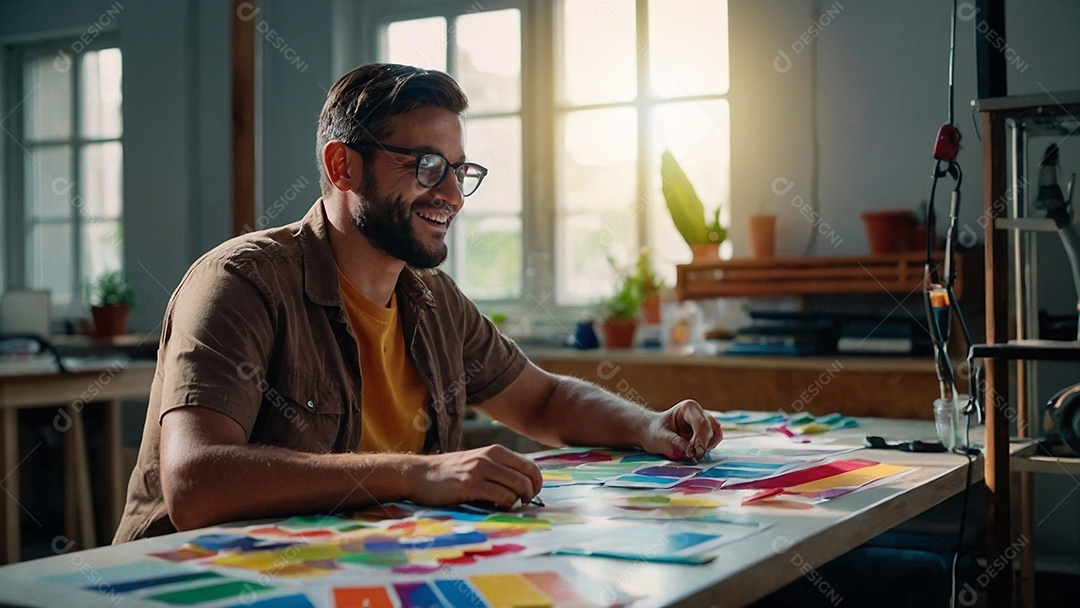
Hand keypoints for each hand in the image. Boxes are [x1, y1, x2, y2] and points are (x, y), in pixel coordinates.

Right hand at [409, 445, 542, 509]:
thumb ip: (500, 468)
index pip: (530, 466)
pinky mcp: (470, 485)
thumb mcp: (478, 462)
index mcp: (495, 451)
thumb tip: (525, 485)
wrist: (420, 474)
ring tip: (506, 506)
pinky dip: (504, 506)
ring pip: (517, 487)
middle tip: (522, 503)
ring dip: (517, 501)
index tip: (531, 494)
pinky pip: (501, 497)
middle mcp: (490, 457)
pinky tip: (495, 508)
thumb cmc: (451, 473)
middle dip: (530, 494)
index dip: (537, 483)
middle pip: (527, 477)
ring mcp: (480, 470)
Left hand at [641, 399, 722, 460]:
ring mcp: (705, 423)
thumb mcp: (659, 437)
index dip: (701, 439)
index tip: (695, 453)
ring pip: (716, 435)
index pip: (701, 423)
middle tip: (693, 457)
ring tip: (693, 455)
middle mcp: (699, 413)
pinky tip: (694, 453)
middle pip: (712, 429)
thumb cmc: (655, 432)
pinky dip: (707, 449)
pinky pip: (714, 441)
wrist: (652, 433)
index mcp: (688, 408)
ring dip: (708, 447)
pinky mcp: (706, 433)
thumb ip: (673, 443)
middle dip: (704, 444)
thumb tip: (689, 452)